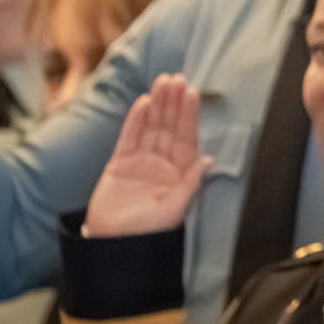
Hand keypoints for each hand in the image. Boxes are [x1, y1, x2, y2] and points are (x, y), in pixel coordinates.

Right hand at [84, 75, 210, 237]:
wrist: (114, 245)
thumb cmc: (148, 232)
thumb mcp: (173, 209)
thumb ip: (190, 184)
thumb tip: (209, 160)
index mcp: (179, 172)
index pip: (186, 137)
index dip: (189, 114)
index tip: (192, 93)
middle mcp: (162, 162)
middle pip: (169, 126)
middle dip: (173, 103)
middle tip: (176, 79)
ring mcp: (141, 161)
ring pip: (151, 126)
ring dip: (157, 105)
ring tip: (162, 82)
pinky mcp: (120, 163)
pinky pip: (129, 137)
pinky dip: (135, 120)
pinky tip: (143, 103)